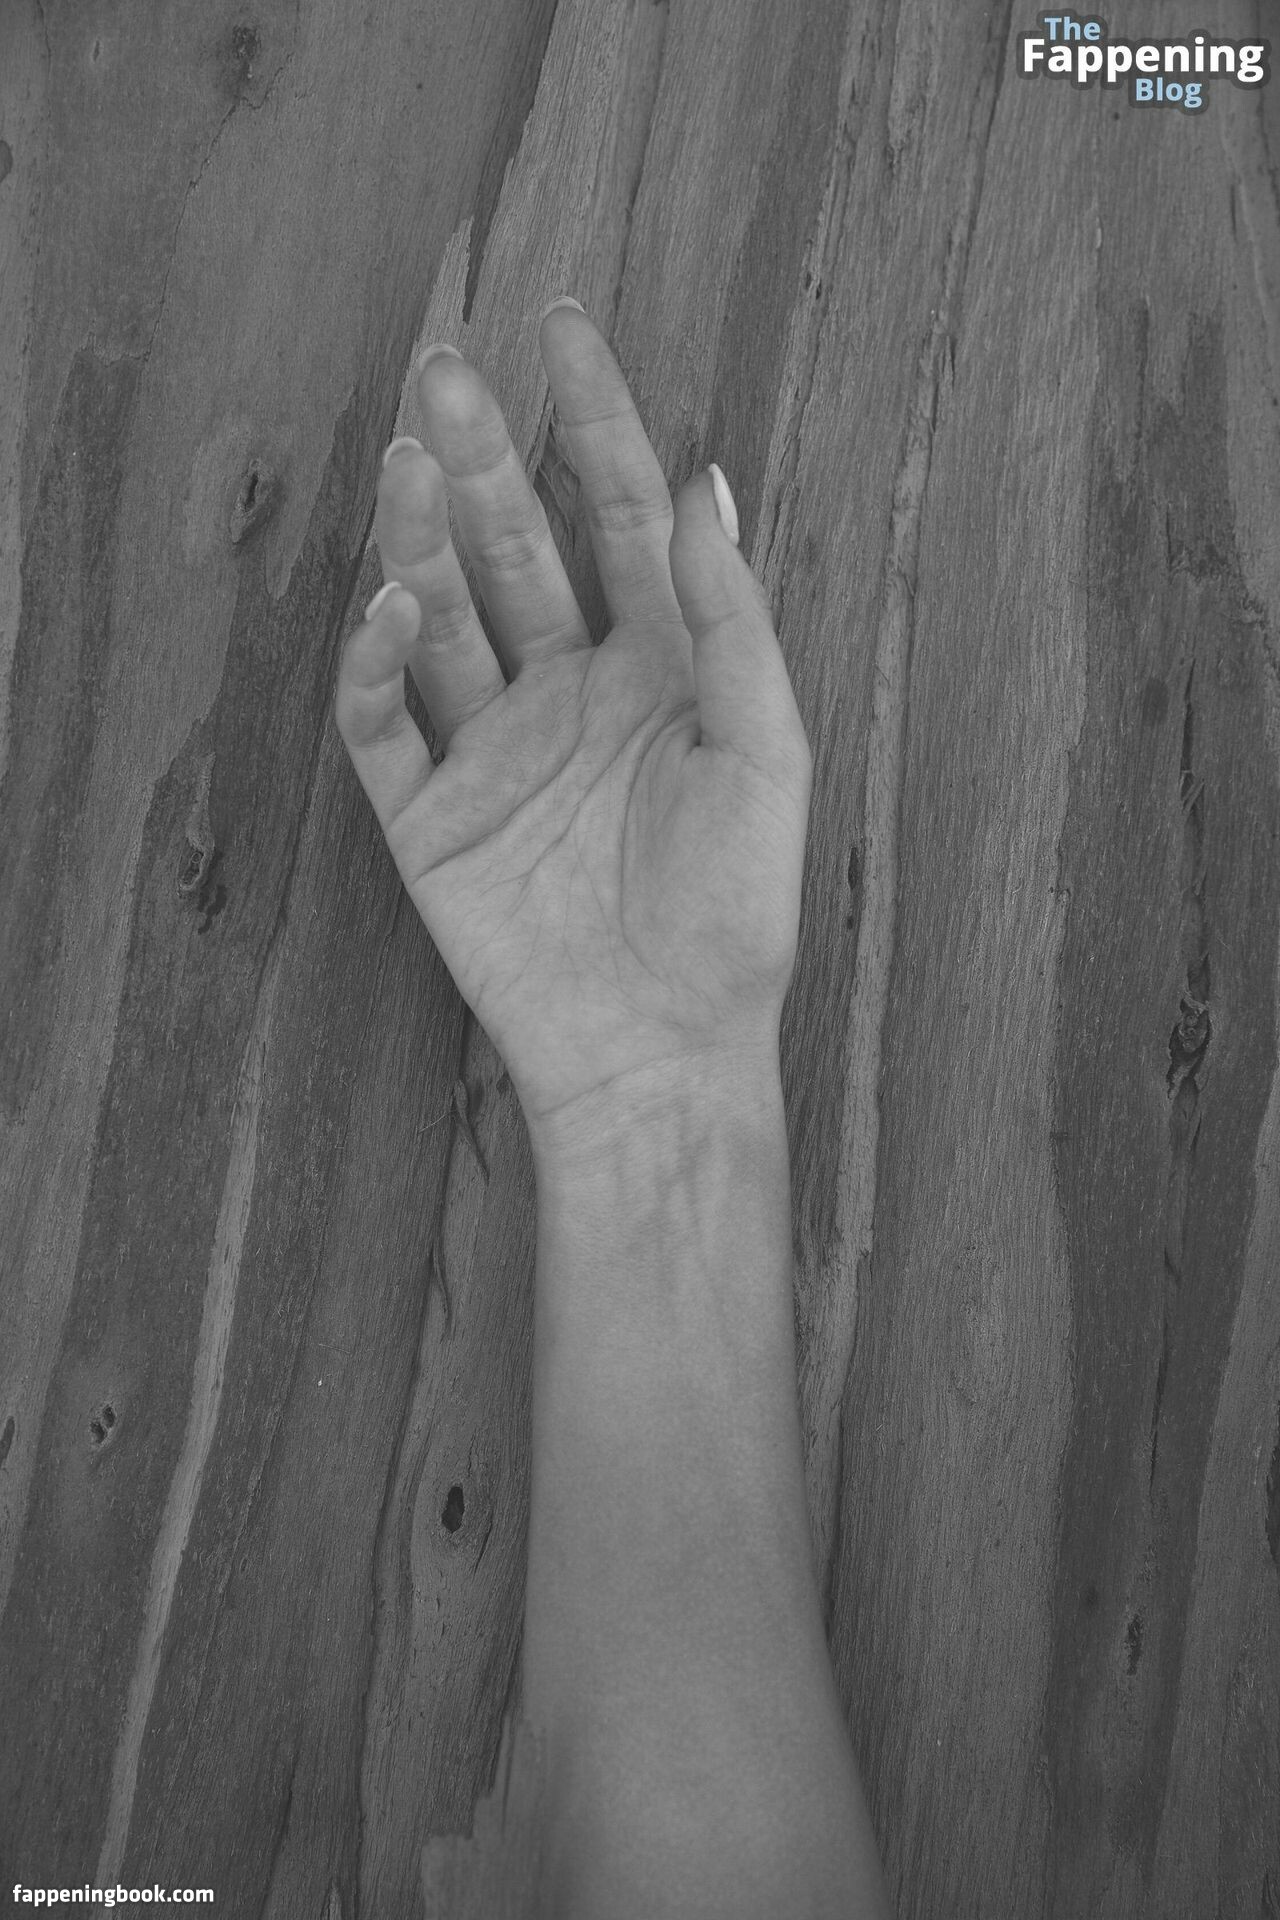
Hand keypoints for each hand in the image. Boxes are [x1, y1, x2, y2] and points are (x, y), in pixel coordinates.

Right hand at [335, 304, 811, 1134]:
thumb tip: (707, 478)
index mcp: (657, 668)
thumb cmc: (733, 912)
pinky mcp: (431, 816)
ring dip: (417, 536)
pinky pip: (384, 722)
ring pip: (440, 615)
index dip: (592, 422)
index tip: (563, 328)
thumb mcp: (764, 753)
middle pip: (512, 547)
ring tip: (406, 457)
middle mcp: (568, 692)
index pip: (614, 517)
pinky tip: (389, 609)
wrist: (663, 1049)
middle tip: (446, 369)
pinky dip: (376, 662)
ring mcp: (493, 750)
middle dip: (480, 457)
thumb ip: (731, 620)